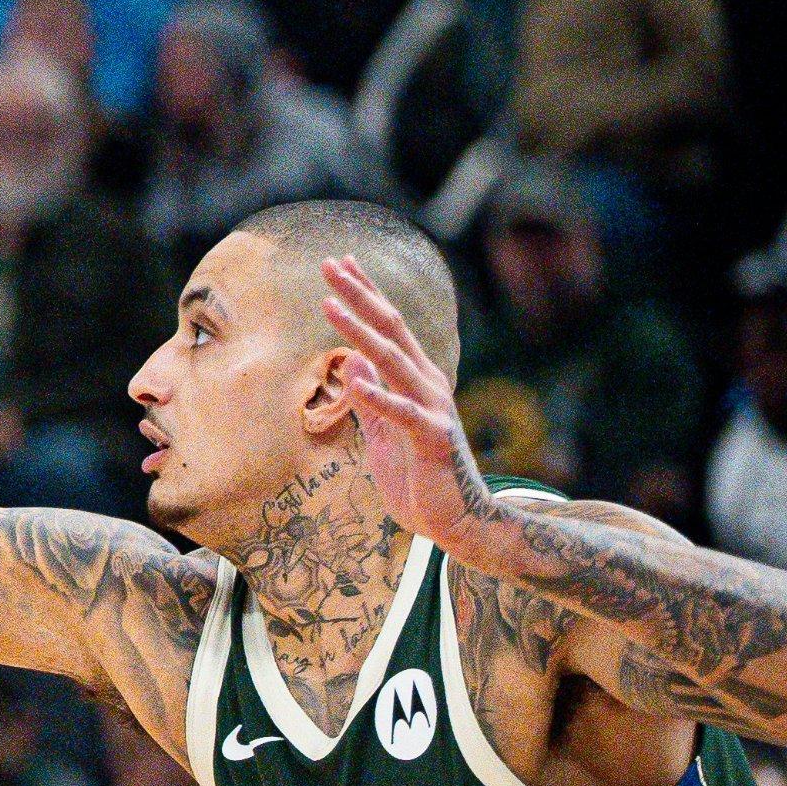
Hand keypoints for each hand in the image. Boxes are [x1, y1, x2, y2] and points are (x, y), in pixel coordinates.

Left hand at [322, 256, 496, 549]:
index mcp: (414, 380)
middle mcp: (427, 384)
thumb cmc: (418, 477)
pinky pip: (403, 414)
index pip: (386, 328)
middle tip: (329, 264)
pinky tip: (355, 376)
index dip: (363, 295)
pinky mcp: (433, 439)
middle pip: (390, 330)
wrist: (456, 522)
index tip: (338, 263)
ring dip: (359, 332)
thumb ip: (369, 398)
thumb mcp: (383, 433)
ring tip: (330, 306)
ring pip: (393, 362)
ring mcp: (432, 409)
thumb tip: (350, 360)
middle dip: (359, 296)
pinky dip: (379, 396)